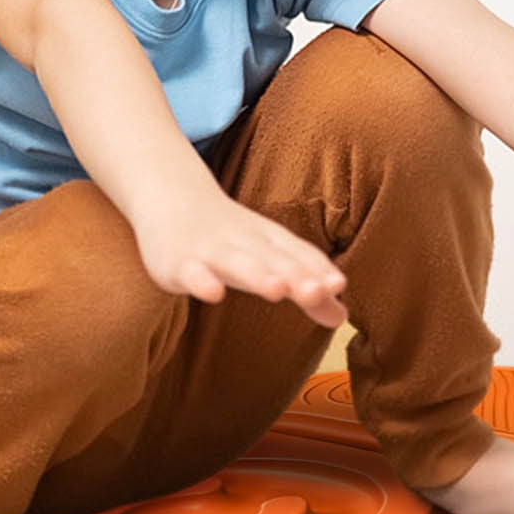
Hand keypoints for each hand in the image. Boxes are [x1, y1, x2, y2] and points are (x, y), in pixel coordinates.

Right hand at [133, 192, 348, 329]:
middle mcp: (245, 243)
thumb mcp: (269, 259)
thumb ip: (304, 289)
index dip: (317, 269)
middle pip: (274, 259)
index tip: (338, 285)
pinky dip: (201, 281)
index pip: (298, 254)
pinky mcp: (179, 263)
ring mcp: (210, 251)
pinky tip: (214, 294)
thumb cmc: (230, 237)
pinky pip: (191, 273)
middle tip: (320, 290)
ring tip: (278, 290)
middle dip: (297, 274)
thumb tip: (342, 318)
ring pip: (236, 263)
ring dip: (257, 274)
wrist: (171, 195)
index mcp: (270, 241)